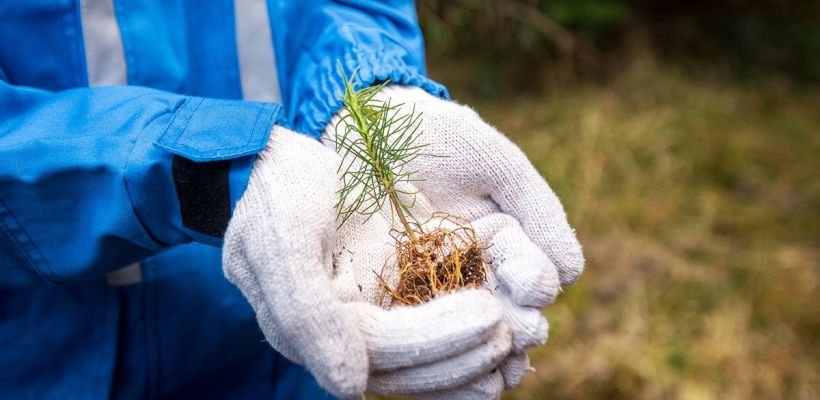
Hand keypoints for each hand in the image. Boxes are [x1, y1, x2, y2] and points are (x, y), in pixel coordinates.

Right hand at [222, 126, 510, 398]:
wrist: (280, 161)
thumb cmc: (277, 197)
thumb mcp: (282, 244)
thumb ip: (306, 315)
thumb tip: (351, 387)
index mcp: (317, 331)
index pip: (386, 350)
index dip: (438, 341)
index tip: (492, 318)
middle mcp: (349, 331)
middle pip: (415, 361)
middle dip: (469, 353)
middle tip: (521, 332)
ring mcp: (374, 309)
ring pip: (431, 346)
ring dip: (479, 347)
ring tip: (528, 331)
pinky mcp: (396, 282)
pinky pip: (438, 311)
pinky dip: (473, 317)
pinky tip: (513, 309)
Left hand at [357, 85, 585, 396]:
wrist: (369, 125)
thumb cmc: (438, 135)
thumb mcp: (497, 165)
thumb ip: (539, 211)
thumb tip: (572, 275)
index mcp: (504, 243)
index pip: (531, 278)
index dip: (536, 288)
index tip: (535, 288)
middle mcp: (474, 273)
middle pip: (504, 316)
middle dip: (516, 329)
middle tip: (520, 334)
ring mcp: (432, 289)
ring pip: (467, 335)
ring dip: (484, 356)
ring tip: (494, 370)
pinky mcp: (392, 298)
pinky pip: (421, 335)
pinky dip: (440, 359)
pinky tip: (453, 375)